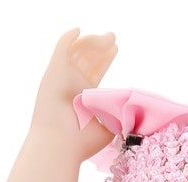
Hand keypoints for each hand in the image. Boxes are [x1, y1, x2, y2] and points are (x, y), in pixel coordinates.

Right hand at [33, 29, 117, 155]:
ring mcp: (62, 77)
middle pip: (86, 60)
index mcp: (83, 99)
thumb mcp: (108, 128)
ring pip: (78, 51)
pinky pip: (61, 47)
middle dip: (100, 48)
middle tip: (112, 38)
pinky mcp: (54, 70)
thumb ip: (119, 117)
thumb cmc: (81, 143)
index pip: (94, 73)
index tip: (115, 49)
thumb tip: (132, 112)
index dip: (104, 60)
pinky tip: (78, 30)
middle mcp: (71, 86)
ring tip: (109, 38)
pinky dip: (69, 37)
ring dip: (93, 42)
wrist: (59, 145)